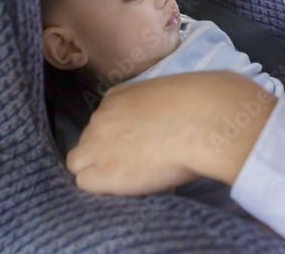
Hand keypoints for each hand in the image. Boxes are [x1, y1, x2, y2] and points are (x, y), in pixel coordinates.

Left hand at [65, 71, 275, 194]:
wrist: (204, 120)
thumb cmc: (202, 105)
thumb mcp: (171, 98)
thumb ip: (156, 110)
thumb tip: (166, 124)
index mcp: (117, 97)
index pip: (102, 122)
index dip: (116, 138)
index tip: (135, 146)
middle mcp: (101, 117)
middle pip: (88, 142)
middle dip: (105, 154)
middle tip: (134, 164)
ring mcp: (97, 143)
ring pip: (80, 163)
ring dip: (101, 171)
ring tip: (131, 177)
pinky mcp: (102, 172)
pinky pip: (85, 183)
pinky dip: (103, 188)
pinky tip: (127, 187)